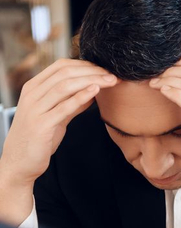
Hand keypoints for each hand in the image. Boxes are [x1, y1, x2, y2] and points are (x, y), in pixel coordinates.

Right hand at [0, 59, 116, 224]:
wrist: (20, 162)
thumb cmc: (39, 138)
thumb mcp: (56, 115)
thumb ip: (71, 102)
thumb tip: (93, 90)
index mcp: (34, 87)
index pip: (61, 66)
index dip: (85, 65)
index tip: (105, 69)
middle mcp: (32, 94)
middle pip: (65, 73)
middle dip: (92, 71)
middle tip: (113, 74)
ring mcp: (35, 108)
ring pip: (65, 86)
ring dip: (91, 81)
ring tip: (110, 81)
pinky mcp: (42, 124)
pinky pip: (64, 107)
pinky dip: (81, 97)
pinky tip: (96, 91)